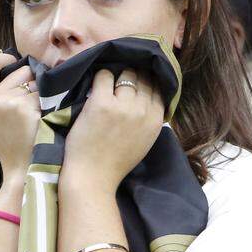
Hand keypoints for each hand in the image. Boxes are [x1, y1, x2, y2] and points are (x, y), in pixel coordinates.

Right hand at [0, 52, 40, 183]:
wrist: (24, 168)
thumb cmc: (14, 141)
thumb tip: (17, 62)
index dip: (2, 58)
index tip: (14, 66)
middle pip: (18, 69)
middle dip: (29, 80)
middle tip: (30, 106)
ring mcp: (4, 103)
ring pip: (34, 79)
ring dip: (40, 92)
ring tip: (36, 115)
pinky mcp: (23, 108)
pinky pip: (44, 92)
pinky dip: (49, 103)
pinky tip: (43, 120)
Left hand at [61, 69, 163, 193]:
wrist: (93, 176)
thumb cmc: (116, 162)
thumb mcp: (144, 140)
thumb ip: (149, 119)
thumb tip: (149, 96)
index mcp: (155, 120)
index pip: (158, 88)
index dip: (148, 81)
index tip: (139, 80)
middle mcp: (142, 110)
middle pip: (143, 79)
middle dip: (134, 76)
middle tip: (122, 80)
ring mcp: (121, 105)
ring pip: (125, 75)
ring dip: (118, 76)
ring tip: (109, 83)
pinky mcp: (100, 103)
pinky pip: (104, 76)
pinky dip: (101, 76)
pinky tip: (96, 84)